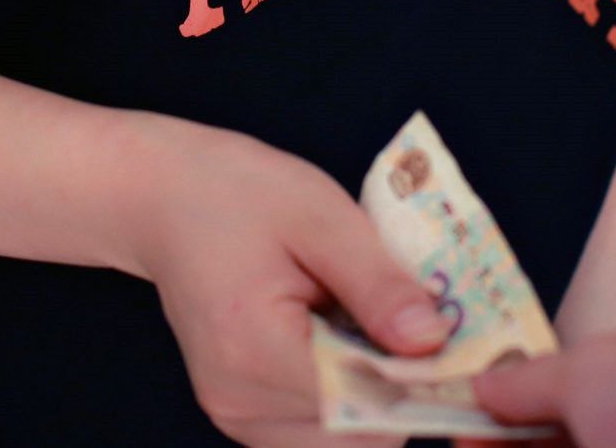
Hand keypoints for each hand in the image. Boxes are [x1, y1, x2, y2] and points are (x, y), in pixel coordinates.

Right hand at [121, 120, 452, 447]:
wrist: (160, 197)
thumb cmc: (236, 192)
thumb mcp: (317, 212)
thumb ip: (378, 282)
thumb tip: (434, 343)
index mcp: (253, 346)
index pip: (365, 400)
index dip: (423, 376)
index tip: (454, 336)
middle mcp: (239, 400)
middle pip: (361, 436)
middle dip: (405, 387)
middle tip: (416, 322)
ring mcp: (237, 417)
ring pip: (347, 443)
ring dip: (379, 394)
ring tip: (370, 325)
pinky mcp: (242, 418)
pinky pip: (321, 434)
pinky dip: (350, 396)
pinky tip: (343, 342)